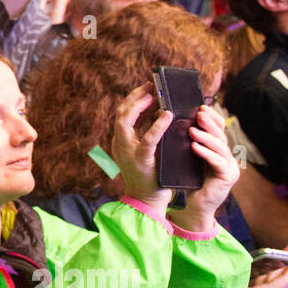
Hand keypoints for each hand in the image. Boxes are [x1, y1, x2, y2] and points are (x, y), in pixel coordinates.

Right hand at [110, 83, 173, 215]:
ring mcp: (128, 152)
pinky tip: (167, 115)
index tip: (149, 87)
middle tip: (152, 86)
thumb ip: (148, 133)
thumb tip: (160, 112)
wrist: (148, 201)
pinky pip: (147, 139)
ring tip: (156, 96)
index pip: (123, 113)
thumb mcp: (147, 150)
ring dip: (141, 105)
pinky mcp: (142, 160)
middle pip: (121, 113)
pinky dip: (157, 125)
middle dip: (135, 97)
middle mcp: (120, 144)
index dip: (134, 98)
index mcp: (122, 141)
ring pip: (125, 122)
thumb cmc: (151, 175)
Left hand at [166, 105, 239, 231]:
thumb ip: (191, 143)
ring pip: (219, 147)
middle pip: (220, 135)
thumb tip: (181, 123)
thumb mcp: (190, 158)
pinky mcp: (228, 176)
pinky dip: (206, 153)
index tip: (201, 107)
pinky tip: (195, 147)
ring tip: (192, 130)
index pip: (219, 128)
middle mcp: (228, 156)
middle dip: (209, 123)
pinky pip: (217, 162)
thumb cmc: (190, 181)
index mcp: (219, 149)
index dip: (212, 117)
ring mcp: (230, 166)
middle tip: (198, 114)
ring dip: (206, 137)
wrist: (194, 205)